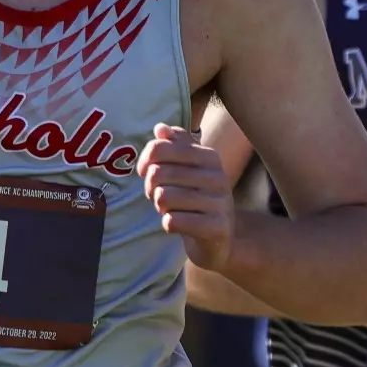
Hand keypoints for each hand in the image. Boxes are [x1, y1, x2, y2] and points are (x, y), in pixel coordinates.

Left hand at [140, 123, 234, 271]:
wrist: (221, 238)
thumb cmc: (196, 197)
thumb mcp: (187, 168)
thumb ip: (175, 145)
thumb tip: (160, 128)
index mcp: (209, 156)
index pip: (159, 148)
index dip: (145, 162)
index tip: (146, 172)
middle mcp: (218, 176)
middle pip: (158, 173)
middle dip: (150, 188)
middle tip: (157, 196)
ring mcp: (220, 203)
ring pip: (164, 197)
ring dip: (160, 206)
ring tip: (170, 209)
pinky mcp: (216, 228)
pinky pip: (173, 221)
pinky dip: (168, 224)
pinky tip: (178, 224)